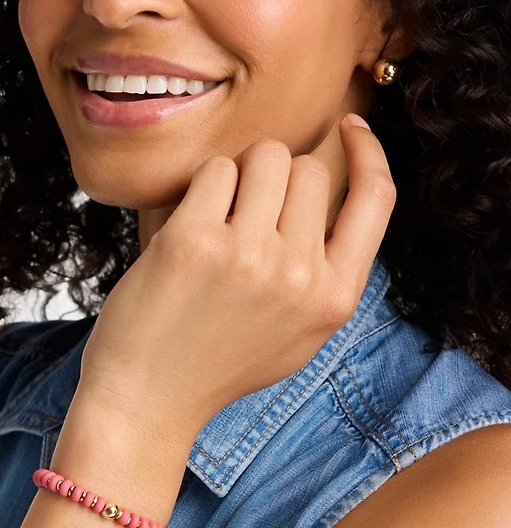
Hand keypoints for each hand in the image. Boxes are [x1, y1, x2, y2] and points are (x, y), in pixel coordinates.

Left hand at [78, 114, 396, 438]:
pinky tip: (188, 224)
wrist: (149, 399)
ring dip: (239, 173)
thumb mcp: (299, 333)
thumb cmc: (219, 362)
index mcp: (335, 299)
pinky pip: (214, 170)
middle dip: (276, 175)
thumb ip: (325, 273)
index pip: (377, 199)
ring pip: (264, 157)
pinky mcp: (193, 240)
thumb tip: (330, 193)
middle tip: (243, 210)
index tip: (349, 128)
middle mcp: (299, 276)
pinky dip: (201, 186)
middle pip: (308, 169)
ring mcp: (247, 256)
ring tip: (216, 218)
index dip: (369, 153)